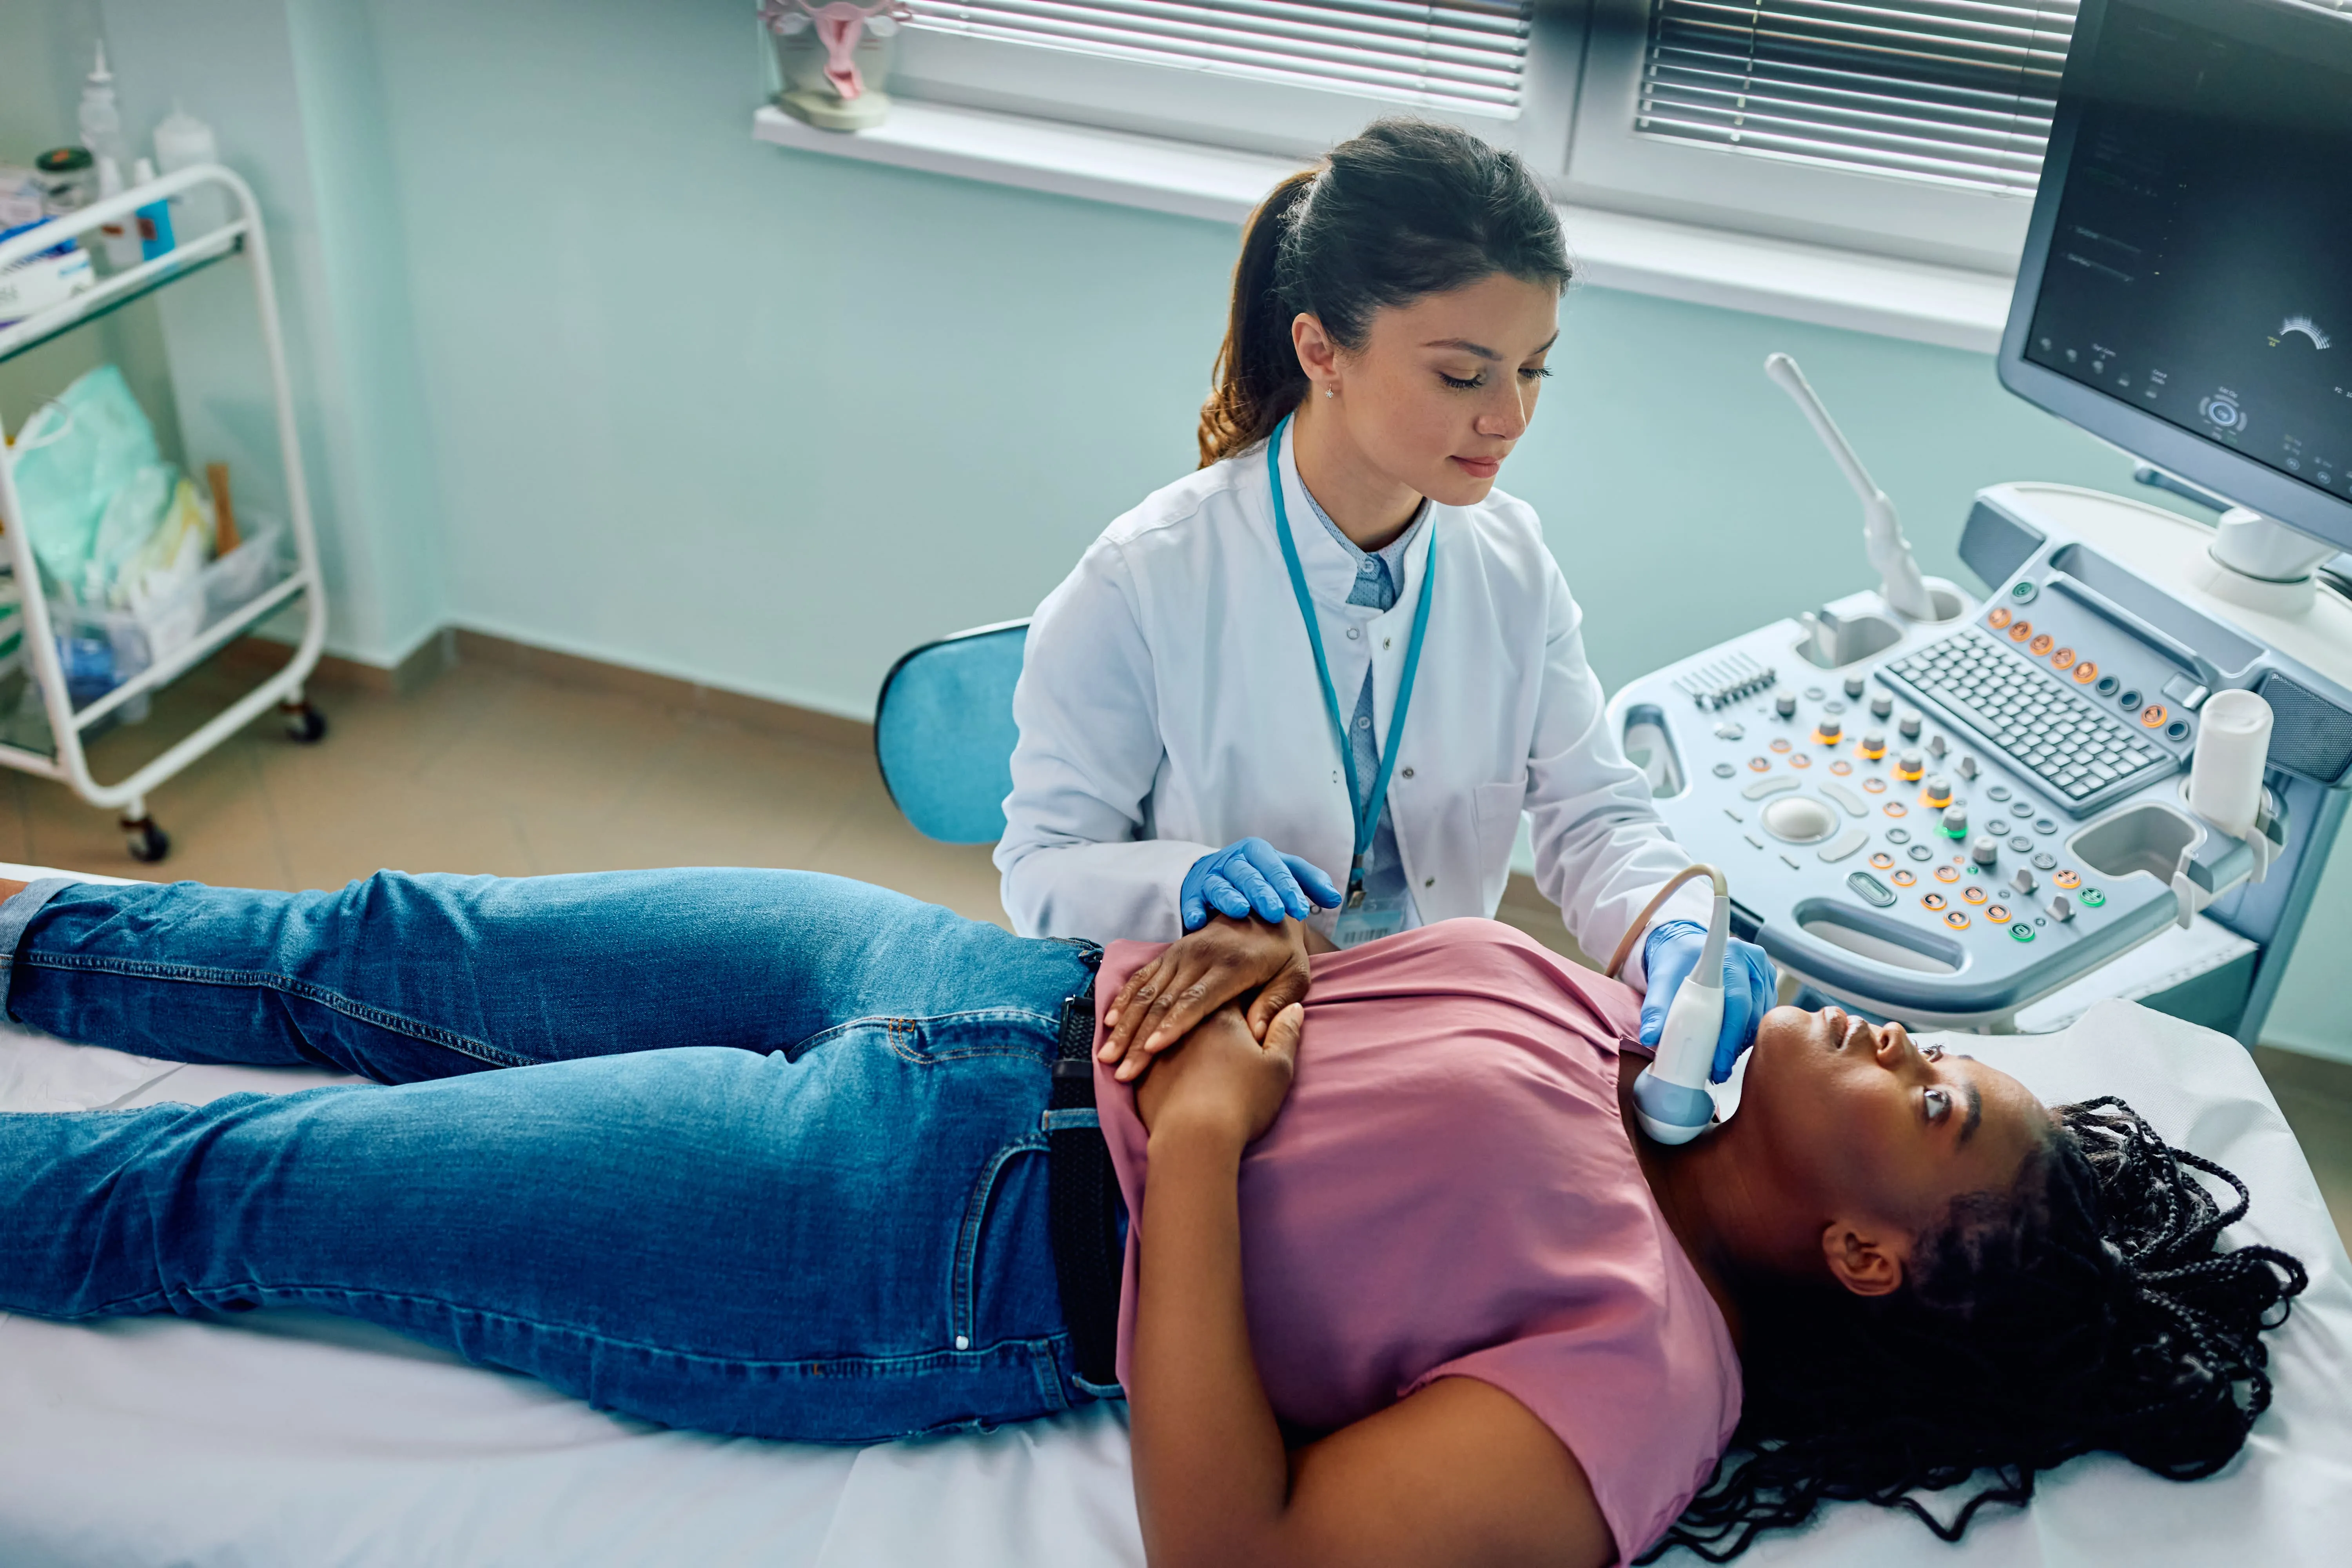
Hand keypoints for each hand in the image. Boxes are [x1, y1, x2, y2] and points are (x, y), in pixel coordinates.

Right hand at [1102, 915, 1311, 1081]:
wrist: (1267, 905)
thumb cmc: (1284, 952)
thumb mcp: (1295, 975)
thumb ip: (1276, 1004)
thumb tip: (1254, 1035)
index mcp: (1232, 965)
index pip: (1196, 1000)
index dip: (1173, 1026)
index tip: (1151, 1050)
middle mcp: (1201, 956)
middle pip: (1164, 1002)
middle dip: (1139, 1038)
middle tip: (1121, 1069)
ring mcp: (1182, 952)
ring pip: (1146, 992)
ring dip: (1125, 1025)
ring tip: (1107, 1054)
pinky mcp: (1171, 951)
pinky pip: (1142, 976)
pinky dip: (1124, 999)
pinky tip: (1110, 1021)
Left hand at [1135, 1002, 1301, 1149]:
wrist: (1194, 1138)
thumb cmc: (1242, 1100)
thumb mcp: (1278, 1067)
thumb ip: (1285, 1033)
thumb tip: (1293, 1007)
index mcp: (1222, 1014)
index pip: (1230, 991)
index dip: (1239, 993)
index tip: (1244, 1000)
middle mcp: (1186, 1023)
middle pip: (1196, 1006)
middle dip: (1204, 1010)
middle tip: (1219, 1027)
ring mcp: (1159, 1046)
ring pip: (1166, 1029)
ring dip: (1173, 1031)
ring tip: (1187, 1048)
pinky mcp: (1143, 1072)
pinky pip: (1146, 1055)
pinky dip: (1151, 1055)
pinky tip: (1157, 1065)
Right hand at [1180, 838, 1342, 930]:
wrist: (1212, 875)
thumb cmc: (1257, 876)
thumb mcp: (1283, 871)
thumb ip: (1309, 882)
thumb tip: (1335, 899)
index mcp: (1257, 852)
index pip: (1275, 868)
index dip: (1288, 888)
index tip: (1301, 911)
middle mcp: (1233, 860)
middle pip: (1248, 875)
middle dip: (1262, 892)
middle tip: (1275, 913)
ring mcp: (1210, 876)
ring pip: (1220, 885)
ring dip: (1229, 897)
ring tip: (1239, 911)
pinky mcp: (1191, 893)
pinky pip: (1191, 901)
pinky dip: (1193, 910)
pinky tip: (1198, 923)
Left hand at [1637, 921, 1776, 1082]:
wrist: (1683, 946)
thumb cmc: (1675, 961)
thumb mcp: (1660, 981)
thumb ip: (1654, 1008)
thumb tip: (1650, 1037)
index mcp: (1729, 956)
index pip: (1737, 1001)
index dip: (1729, 1034)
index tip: (1719, 1060)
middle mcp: (1752, 961)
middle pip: (1750, 1013)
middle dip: (1733, 1046)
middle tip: (1717, 1070)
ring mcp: (1763, 973)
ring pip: (1759, 1019)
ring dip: (1740, 1043)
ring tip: (1719, 1063)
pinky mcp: (1766, 985)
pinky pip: (1761, 1017)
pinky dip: (1745, 1034)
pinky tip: (1729, 1046)